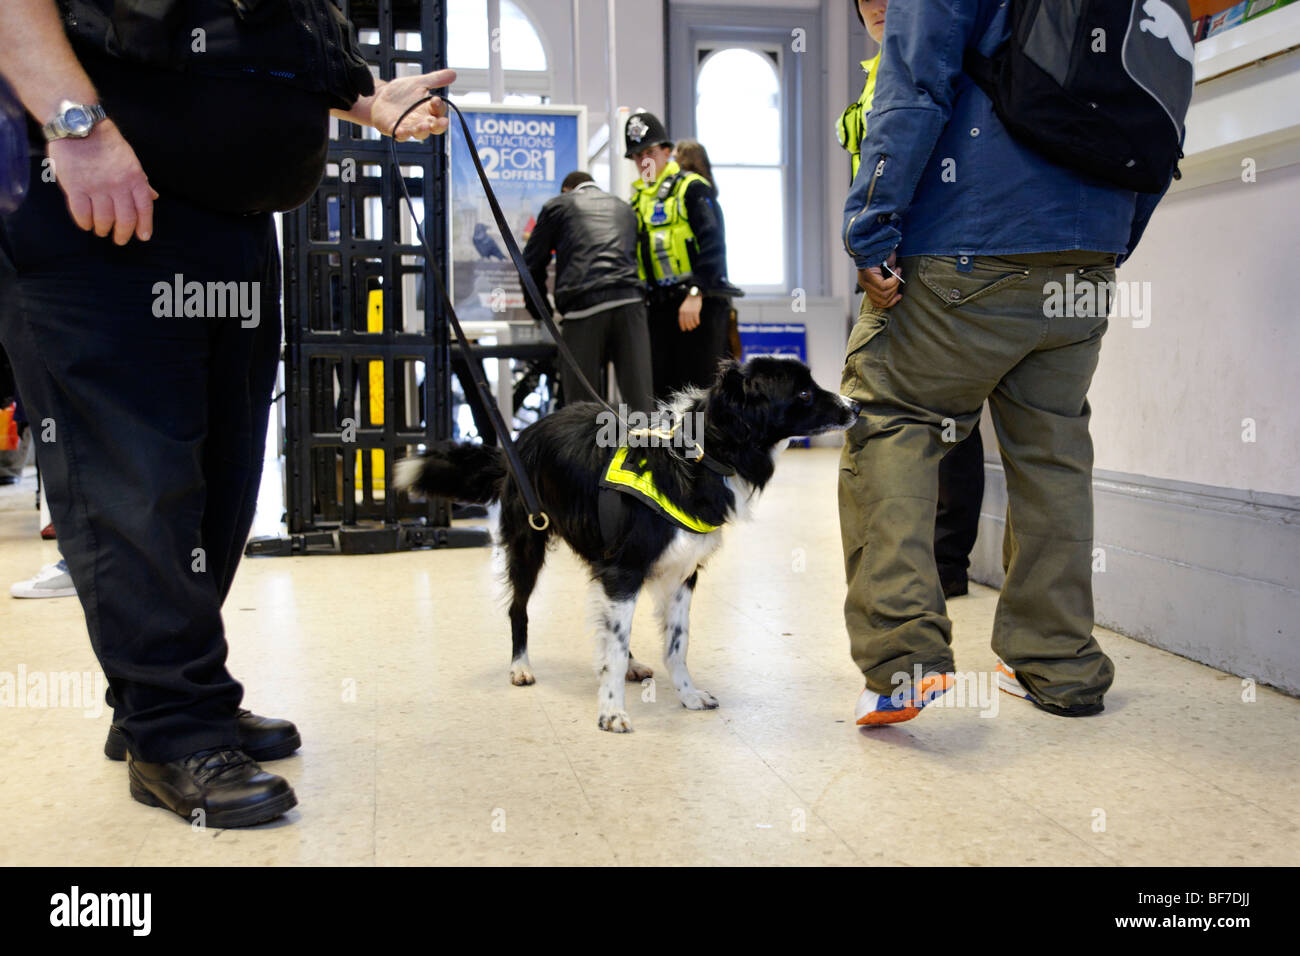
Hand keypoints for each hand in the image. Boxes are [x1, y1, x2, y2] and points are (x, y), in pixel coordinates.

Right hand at [47, 120, 156, 244]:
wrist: (79, 126)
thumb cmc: (107, 144)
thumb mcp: (131, 160)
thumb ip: (140, 181)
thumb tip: (153, 197)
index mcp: (135, 178)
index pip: (144, 208)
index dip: (144, 226)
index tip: (142, 236)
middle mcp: (118, 185)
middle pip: (125, 219)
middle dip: (123, 234)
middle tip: (119, 239)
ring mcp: (96, 187)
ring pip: (103, 219)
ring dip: (103, 229)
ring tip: (101, 230)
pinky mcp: (75, 187)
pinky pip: (81, 213)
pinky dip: (85, 223)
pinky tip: (86, 224)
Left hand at [365, 69, 457, 139]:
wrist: (380, 97)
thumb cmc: (401, 92)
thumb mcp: (419, 82)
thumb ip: (435, 79)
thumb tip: (454, 73)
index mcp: (428, 110)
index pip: (439, 111)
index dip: (439, 107)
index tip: (435, 100)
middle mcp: (421, 121)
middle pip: (434, 127)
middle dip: (437, 126)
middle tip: (438, 122)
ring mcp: (409, 127)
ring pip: (419, 133)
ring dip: (421, 131)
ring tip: (422, 127)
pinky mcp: (395, 129)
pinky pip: (400, 135)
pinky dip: (402, 134)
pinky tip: (401, 130)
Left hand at [678, 293, 702, 330]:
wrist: (693, 296)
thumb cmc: (689, 303)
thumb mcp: (684, 308)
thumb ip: (683, 314)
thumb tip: (684, 322)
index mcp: (681, 311)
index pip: (681, 321)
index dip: (682, 326)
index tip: (684, 330)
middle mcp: (685, 312)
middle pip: (686, 322)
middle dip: (688, 327)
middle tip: (690, 329)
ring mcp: (690, 311)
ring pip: (691, 321)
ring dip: (693, 325)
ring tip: (694, 326)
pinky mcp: (696, 311)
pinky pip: (696, 319)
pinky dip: (697, 322)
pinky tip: (698, 323)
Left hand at [857, 252, 901, 308]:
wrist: (874, 240)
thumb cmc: (882, 252)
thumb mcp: (886, 268)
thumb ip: (889, 279)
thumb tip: (895, 287)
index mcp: (867, 283)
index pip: (876, 302)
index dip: (890, 302)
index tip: (899, 296)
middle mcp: (865, 283)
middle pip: (881, 300)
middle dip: (894, 293)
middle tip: (899, 280)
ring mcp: (865, 280)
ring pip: (884, 294)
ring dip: (895, 285)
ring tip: (898, 272)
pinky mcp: (868, 276)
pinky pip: (883, 286)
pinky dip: (893, 280)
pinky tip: (896, 270)